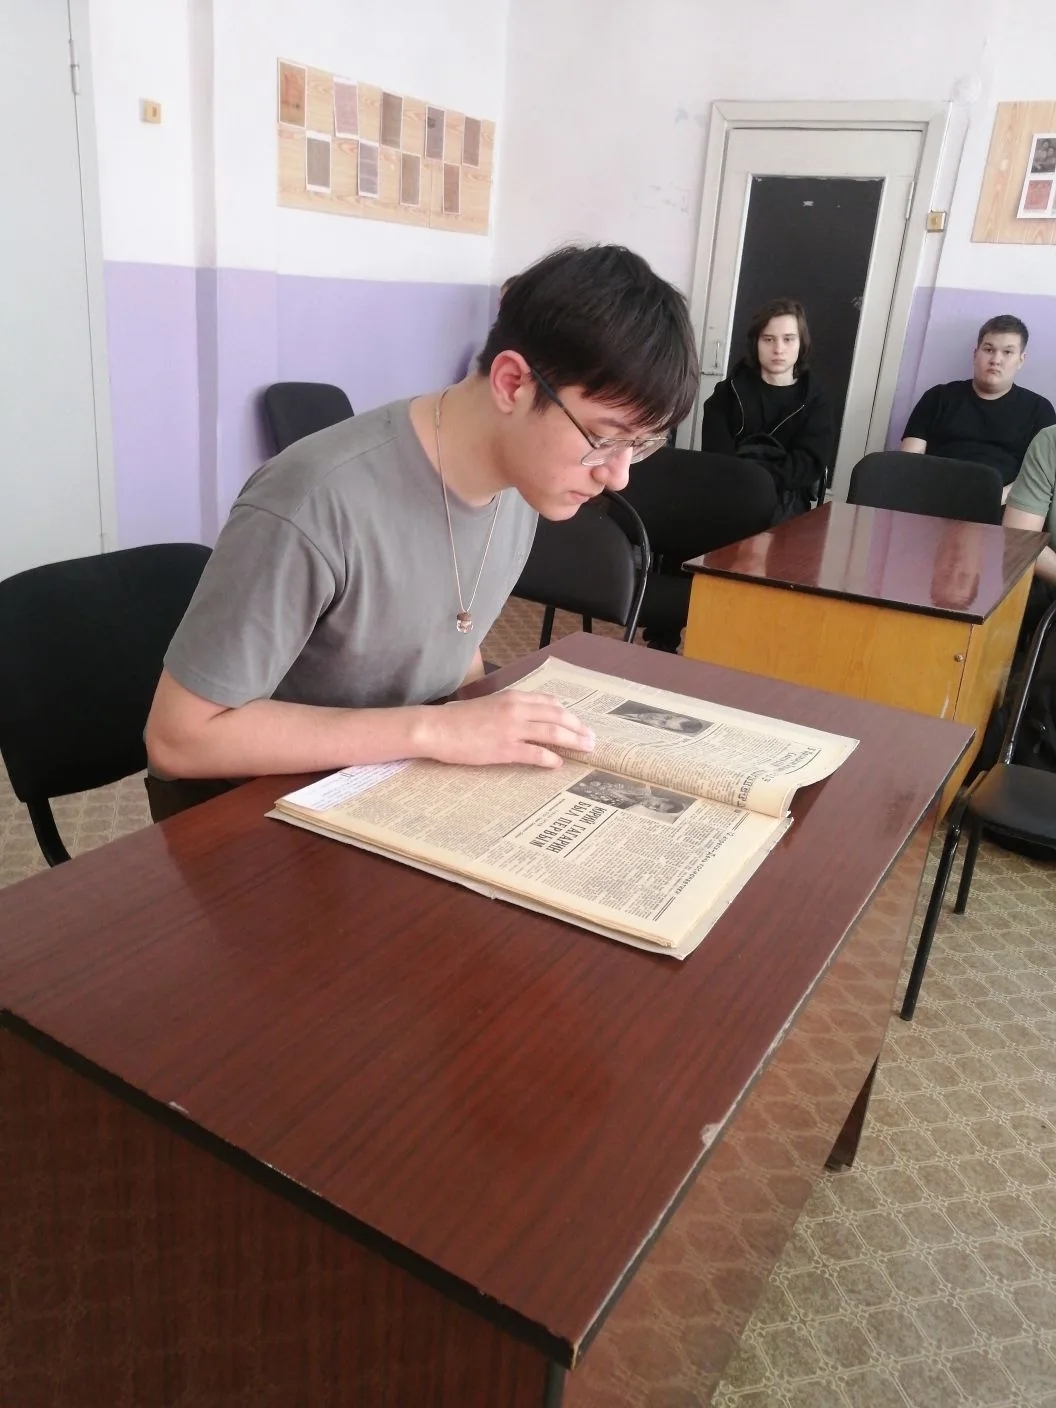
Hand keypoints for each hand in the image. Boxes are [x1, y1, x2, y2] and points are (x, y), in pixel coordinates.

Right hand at [417, 691, 594, 767]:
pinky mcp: (505, 748)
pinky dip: (550, 758)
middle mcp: (517, 709)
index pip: (549, 703)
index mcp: (513, 697)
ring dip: (573, 741)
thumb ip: (509, 708)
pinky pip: (535, 753)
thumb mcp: (488, 705)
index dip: (568, 713)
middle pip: (558, 717)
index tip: (578, 722)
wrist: (437, 728)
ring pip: (553, 733)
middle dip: (578, 727)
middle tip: (592, 737)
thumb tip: (527, 717)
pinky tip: (558, 763)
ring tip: (586, 749)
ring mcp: (512, 729)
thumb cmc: (457, 718)